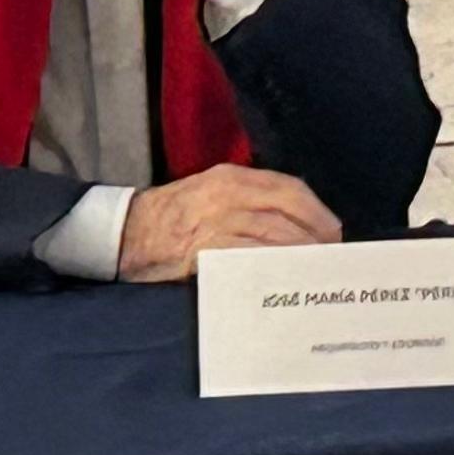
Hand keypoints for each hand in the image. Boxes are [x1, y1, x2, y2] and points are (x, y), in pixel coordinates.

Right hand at [116, 163, 338, 282]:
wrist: (121, 233)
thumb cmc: (170, 217)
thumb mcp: (210, 195)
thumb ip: (247, 202)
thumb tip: (291, 225)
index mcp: (232, 177)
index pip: (288, 187)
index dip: (316, 210)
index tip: (332, 231)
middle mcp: (227, 193)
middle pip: (287, 209)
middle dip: (315, 233)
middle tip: (330, 256)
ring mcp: (215, 220)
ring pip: (272, 233)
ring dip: (299, 252)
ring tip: (314, 269)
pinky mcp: (202, 248)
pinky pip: (247, 256)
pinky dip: (270, 265)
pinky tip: (282, 277)